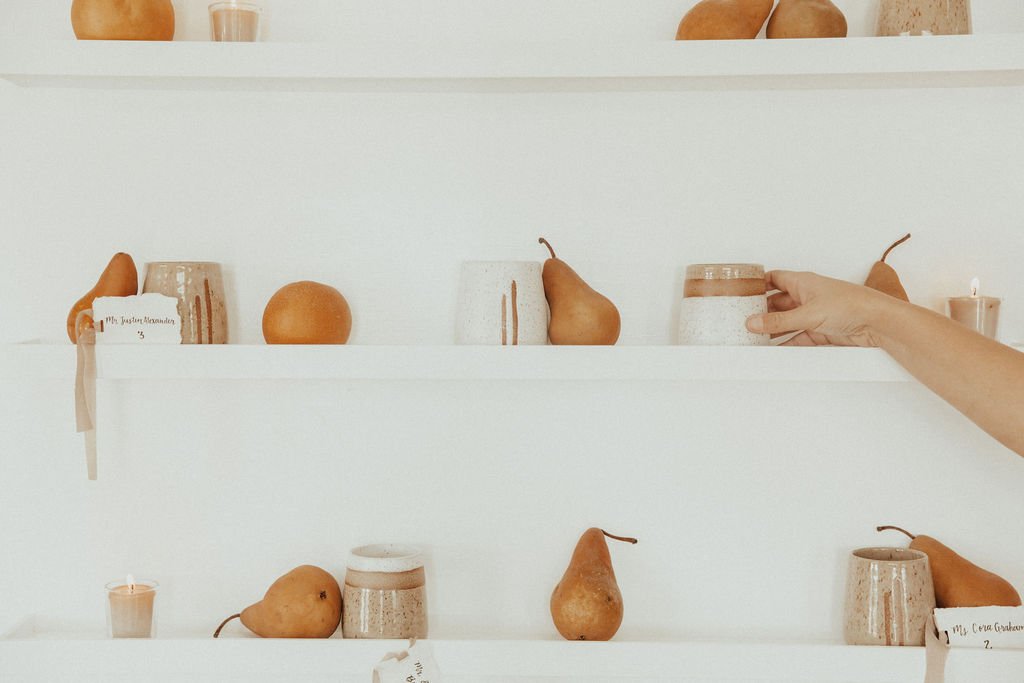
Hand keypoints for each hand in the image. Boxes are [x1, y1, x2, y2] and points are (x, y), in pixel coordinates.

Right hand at [745, 270, 896, 346]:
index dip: (758, 284)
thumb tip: (753, 322)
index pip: (774, 279)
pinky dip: (786, 343)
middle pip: (777, 303)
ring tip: (754, 338)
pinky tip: (776, 350)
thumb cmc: (851, 304)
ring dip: (773, 329)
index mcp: (803, 282)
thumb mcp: (808, 313)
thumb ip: (778, 321)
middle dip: (762, 312)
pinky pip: (797, 337)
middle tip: (743, 321)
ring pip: (786, 321)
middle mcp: (807, 296)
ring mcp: (814, 314)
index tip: (741, 292)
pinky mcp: (821, 331)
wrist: (878, 322)